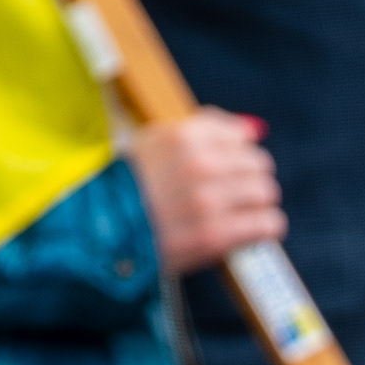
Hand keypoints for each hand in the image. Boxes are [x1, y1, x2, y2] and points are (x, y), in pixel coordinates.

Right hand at [131, 110, 283, 276]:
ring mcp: (208, 200)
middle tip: (240, 194)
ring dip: (260, 204)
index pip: (237, 135)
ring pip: (265, 193)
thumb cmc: (124, 190)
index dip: (239, 153)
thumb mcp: (151, 145)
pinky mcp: (214, 235)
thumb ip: (202, 132)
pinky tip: (254, 231)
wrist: (98, 233)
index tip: (232, 168)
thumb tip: (253, 128)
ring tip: (246, 213)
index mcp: (181, 136)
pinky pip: (266, 224)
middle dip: (252, 178)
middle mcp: (198, 164)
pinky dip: (266, 227)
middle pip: (257, 164)